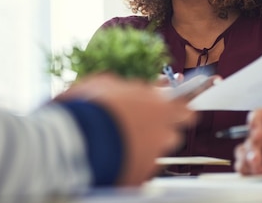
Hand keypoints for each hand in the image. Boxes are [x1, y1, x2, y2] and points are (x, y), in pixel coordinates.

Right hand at [55, 73, 195, 185]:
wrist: (76, 140)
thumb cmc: (90, 107)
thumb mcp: (104, 84)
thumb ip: (122, 87)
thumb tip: (121, 88)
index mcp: (160, 107)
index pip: (185, 110)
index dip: (177, 110)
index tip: (170, 108)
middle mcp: (163, 134)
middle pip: (173, 133)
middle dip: (162, 129)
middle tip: (142, 125)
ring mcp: (153, 158)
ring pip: (156, 152)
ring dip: (144, 147)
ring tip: (120, 142)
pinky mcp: (139, 178)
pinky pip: (138, 169)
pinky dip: (128, 163)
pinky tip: (112, 156)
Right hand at [234, 108, 261, 174]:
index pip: (259, 116)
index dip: (255, 123)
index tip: (259, 133)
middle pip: (250, 138)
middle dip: (251, 149)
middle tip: (257, 159)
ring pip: (245, 154)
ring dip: (246, 162)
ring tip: (258, 170)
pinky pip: (250, 170)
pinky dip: (250, 173)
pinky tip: (259, 177)